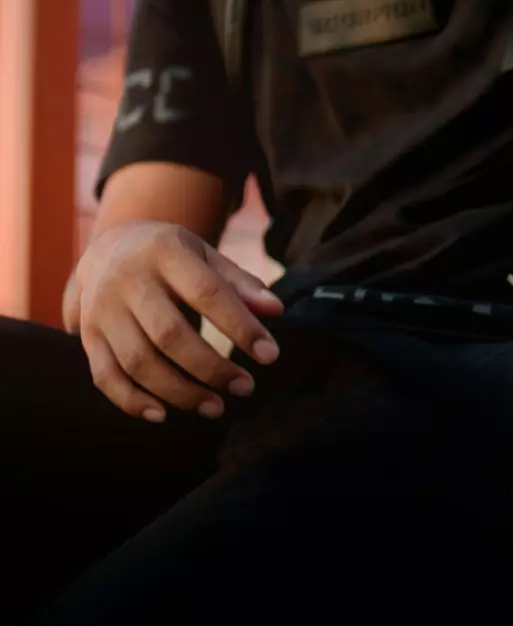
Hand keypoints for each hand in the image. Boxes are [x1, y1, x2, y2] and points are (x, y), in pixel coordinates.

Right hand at [64, 221, 283, 421]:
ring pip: (138, 361)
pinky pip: (105, 375)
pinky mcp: (88, 334)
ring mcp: (102, 309)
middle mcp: (128, 280)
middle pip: (169, 334)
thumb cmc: (173, 257)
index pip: (208, 293)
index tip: (270, 355)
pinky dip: (131, 401)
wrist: (110, 246)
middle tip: (245, 387)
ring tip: (216, 407)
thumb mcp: (207, 257)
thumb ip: (241, 284)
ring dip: (178, 392)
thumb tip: (277, 311)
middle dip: (211, 368)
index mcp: (166, 252)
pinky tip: (162, 415)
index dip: (240, 327)